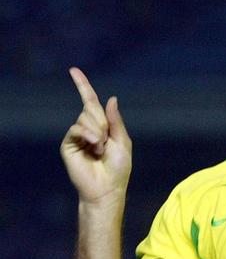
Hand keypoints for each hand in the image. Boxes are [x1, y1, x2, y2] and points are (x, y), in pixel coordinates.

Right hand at [60, 67, 131, 203]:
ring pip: (85, 117)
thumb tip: (111, 98)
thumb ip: (116, 120)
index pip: (91, 102)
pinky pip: (76, 128)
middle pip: (91, 108)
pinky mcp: (68, 144)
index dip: (83, 86)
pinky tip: (94, 146)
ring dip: (97, 131)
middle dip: (103, 122)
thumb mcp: (123, 141)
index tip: (73, 70)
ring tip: (100, 149)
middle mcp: (87, 129)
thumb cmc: (118, 168)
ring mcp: (76, 136)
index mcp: (102, 127)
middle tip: (106, 141)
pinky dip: (88, 134)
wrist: (107, 188)